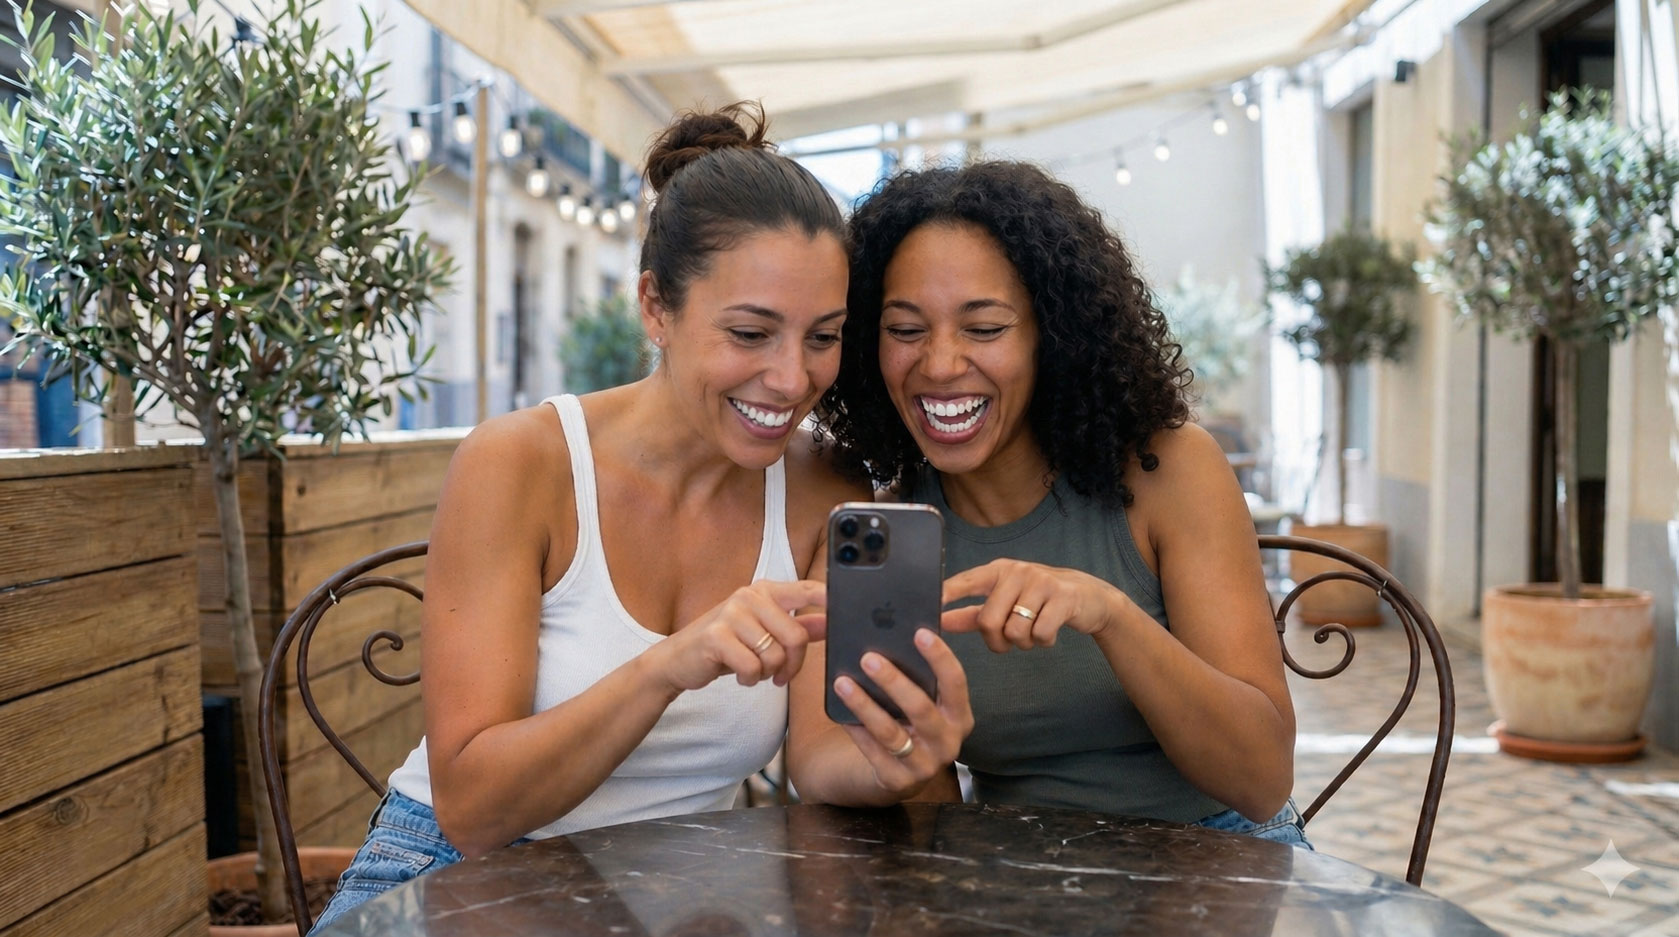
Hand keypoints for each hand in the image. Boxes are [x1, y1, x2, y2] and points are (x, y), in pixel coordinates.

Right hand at [648, 579, 827, 693]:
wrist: (679, 660)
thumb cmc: (725, 645)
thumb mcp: (764, 633)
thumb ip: (798, 627)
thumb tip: (830, 623)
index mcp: (765, 591)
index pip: (808, 590)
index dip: (830, 599)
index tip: (846, 609)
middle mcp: (749, 596)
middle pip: (796, 636)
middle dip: (793, 665)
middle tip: (780, 675)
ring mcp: (731, 613)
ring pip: (775, 656)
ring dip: (767, 674)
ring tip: (753, 671)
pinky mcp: (716, 636)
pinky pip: (753, 667)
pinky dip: (749, 679)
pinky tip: (738, 675)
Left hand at [832, 628, 972, 798]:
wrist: (901, 774)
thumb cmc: (911, 724)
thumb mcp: (924, 703)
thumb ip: (919, 677)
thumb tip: (892, 635)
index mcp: (960, 716)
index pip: (956, 682)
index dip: (940, 657)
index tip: (919, 632)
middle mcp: (948, 743)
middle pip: (921, 708)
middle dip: (894, 681)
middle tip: (868, 658)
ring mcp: (925, 766)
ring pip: (891, 732)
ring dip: (865, 705)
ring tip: (842, 682)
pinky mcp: (898, 781)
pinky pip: (872, 751)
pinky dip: (856, 730)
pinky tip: (840, 713)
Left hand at [941, 559, 1122, 652]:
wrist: (1088, 597)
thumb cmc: (1038, 600)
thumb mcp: (1005, 601)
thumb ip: (971, 613)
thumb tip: (939, 621)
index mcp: (997, 571)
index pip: (965, 582)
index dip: (946, 595)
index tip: (928, 608)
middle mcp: (1016, 572)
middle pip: (989, 620)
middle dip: (996, 642)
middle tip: (1008, 642)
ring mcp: (1040, 582)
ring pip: (1014, 631)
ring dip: (1023, 643)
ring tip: (1033, 633)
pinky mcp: (1062, 597)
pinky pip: (1040, 634)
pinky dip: (1043, 642)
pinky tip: (1050, 632)